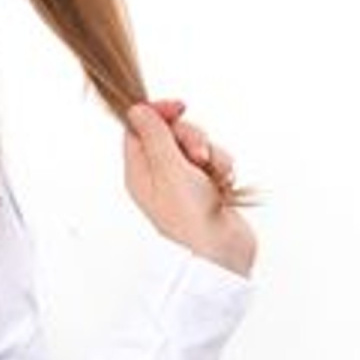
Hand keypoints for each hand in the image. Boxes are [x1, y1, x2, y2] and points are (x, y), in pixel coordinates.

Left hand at [122, 97, 257, 278]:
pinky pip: (216, 160)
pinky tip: (223, 186)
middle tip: (198, 156)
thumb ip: (155, 135)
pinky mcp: (206, 187)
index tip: (180, 107)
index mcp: (140, 172)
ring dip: (212, 155)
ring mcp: (184, 181)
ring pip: (199, 145)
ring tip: (212, 178)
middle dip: (192, 137)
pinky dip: (222, 169)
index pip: (140, 128)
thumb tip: (136, 109)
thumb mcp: (168, 168)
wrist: (220, 252)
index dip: (159, 113)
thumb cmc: (190, 218)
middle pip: (173, 132)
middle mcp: (159, 175)